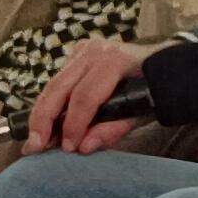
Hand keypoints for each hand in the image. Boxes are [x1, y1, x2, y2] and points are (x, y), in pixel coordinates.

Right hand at [26, 34, 154, 153]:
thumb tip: (83, 147)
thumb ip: (113, 129)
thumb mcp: (141, 112)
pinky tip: (45, 123)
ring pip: (53, 84)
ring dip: (41, 113)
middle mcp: (95, 52)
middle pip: (60, 87)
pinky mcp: (77, 53)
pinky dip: (50, 102)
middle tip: (34, 146)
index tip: (67, 147)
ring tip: (34, 139)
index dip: (73, 125)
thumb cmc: (153, 89)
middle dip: (44, 119)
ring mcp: (84, 50)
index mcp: (115, 62)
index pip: (85, 97)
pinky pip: (58, 80)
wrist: (162, 62)